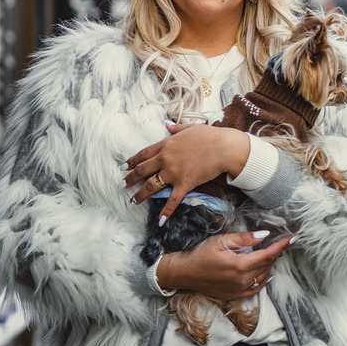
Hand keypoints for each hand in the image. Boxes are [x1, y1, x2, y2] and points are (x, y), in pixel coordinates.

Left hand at [122, 123, 250, 223]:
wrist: (224, 147)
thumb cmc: (209, 136)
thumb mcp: (189, 127)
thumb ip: (175, 129)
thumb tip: (166, 125)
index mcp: (165, 145)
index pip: (143, 154)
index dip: (132, 161)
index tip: (123, 167)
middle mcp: (165, 159)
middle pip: (143, 170)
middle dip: (130, 178)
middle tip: (122, 185)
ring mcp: (174, 172)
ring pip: (151, 185)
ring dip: (140, 195)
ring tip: (132, 201)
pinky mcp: (185, 183)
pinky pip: (173, 199)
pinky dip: (166, 210)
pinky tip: (161, 220)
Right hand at [157, 230, 292, 298]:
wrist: (184, 272)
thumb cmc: (199, 253)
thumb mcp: (220, 241)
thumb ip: (243, 238)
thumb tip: (264, 235)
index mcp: (240, 265)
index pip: (267, 255)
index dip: (279, 246)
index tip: (289, 238)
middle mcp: (242, 279)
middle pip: (266, 265)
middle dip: (274, 253)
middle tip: (278, 243)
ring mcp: (239, 289)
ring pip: (262, 276)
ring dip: (269, 265)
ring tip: (270, 255)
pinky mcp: (235, 295)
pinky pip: (255, 288)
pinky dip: (263, 280)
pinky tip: (265, 274)